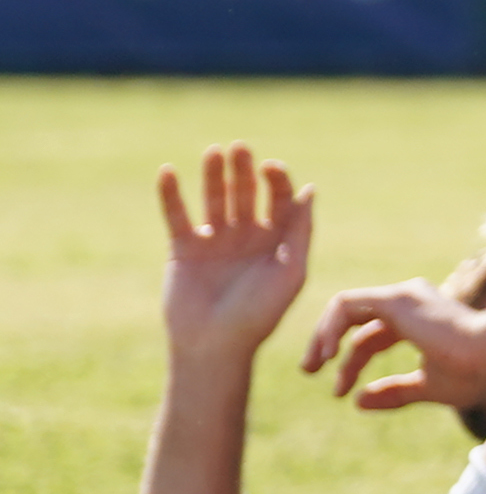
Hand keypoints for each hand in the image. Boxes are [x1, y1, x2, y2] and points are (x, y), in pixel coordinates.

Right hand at [157, 146, 314, 363]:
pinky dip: (171, 194)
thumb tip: (310, 189)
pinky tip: (168, 171)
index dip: (277, 181)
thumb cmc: (259, 314)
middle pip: (246, 193)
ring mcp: (214, 240)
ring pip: (214, 199)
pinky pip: (176, 215)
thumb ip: (300, 232)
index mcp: (277, 240)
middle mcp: (247, 235)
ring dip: (213, 175)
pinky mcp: (183, 248)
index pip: (279, 199)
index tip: (272, 168)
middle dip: (244, 170)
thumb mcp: (290, 272)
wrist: (214, 346)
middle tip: (241, 148)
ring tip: (214, 151)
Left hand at [302, 275, 485, 420]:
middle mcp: (409, 302)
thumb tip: (357, 402)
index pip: (372, 338)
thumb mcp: (428, 387)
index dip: (352, 365)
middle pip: (356, 323)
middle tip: (308, 371)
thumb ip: (394, 392)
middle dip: (327, 346)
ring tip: (312, 365)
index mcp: (418, 322)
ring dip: (323, 335)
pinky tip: (326, 354)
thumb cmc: (473, 371)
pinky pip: (346, 305)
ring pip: (345, 307)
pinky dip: (330, 328)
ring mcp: (402, 296)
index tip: (343, 395)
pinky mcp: (394, 298)